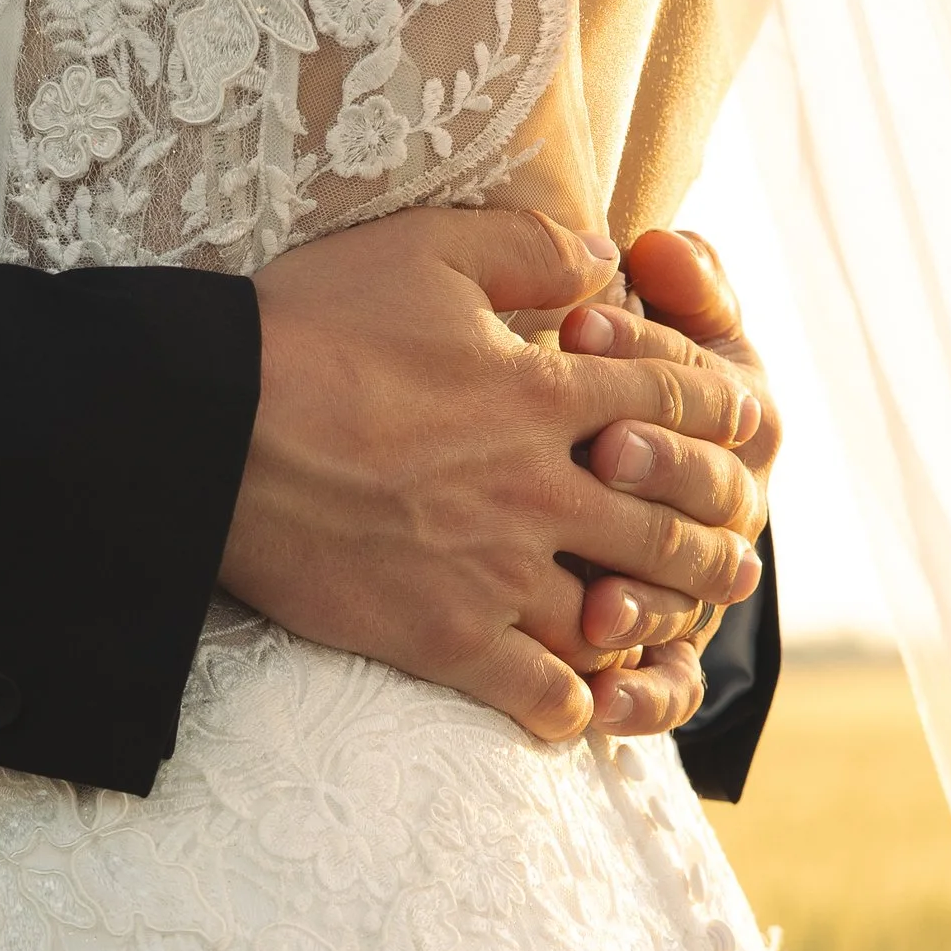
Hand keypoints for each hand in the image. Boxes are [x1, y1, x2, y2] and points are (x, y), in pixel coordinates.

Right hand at [221, 209, 762, 744]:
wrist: (208, 430)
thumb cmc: (308, 327)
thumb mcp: (427, 250)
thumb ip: (532, 249)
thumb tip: (607, 256)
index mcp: (547, 393)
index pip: (675, 404)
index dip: (719, 412)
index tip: (741, 424)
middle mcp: (541, 488)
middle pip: (670, 521)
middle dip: (717, 534)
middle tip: (738, 549)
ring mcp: (496, 571)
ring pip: (618, 614)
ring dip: (658, 621)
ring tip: (676, 627)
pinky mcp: (443, 637)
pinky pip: (539, 690)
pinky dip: (574, 701)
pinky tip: (583, 701)